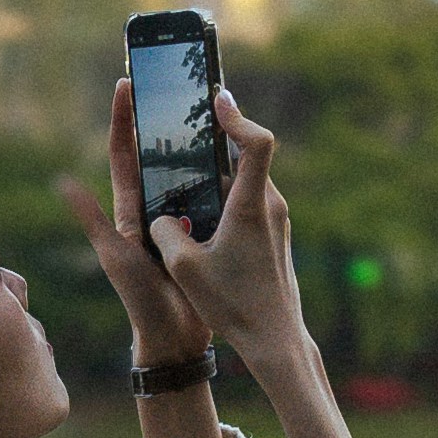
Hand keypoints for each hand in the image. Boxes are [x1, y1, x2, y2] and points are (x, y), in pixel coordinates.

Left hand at [56, 80, 211, 366]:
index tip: (127, 83)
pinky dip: (224, 171)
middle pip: (159, 153)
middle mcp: (154, 208)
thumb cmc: (139, 299)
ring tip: (210, 105)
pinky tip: (239, 150)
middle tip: (176, 83)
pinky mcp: (206, 230)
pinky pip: (215, 193)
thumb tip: (62, 182)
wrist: (175, 337)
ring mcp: (181, 217)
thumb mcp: (115, 256)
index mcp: (129, 209)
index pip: (123, 153)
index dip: (123, 118)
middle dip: (164, 118)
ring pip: (189, 170)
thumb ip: (92, 220)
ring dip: (198, 140)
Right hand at [149, 93, 309, 373]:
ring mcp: (276, 221)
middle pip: (248, 155)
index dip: (237, 115)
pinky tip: (200, 210)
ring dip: (218, 171)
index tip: (216, 98)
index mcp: (251, 206)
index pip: (256, 143)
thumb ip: (164, 230)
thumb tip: (161, 214)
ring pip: (246, 181)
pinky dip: (225, 195)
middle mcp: (270, 206)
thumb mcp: (184, 267)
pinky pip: (249, 201)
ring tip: (185, 165)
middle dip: (217, 138)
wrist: (275, 340)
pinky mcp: (274, 236)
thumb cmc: (233, 305)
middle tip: (188, 120)